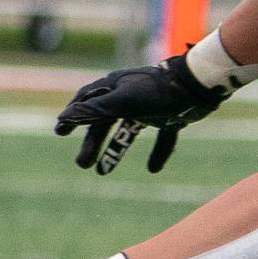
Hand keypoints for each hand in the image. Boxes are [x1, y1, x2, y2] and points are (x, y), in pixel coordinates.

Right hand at [55, 55, 230, 173]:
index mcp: (115, 87)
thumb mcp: (123, 102)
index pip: (87, 101)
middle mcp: (130, 95)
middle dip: (92, 142)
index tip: (60, 132)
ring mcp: (150, 106)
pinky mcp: (170, 116)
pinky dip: (157, 152)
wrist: (197, 85)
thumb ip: (95, 110)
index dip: (73, 116)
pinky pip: (161, 138)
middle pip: (105, 122)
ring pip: (127, 132)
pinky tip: (153, 169)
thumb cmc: (157, 91)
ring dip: (115, 151)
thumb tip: (66, 116)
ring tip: (103, 172)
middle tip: (82, 164)